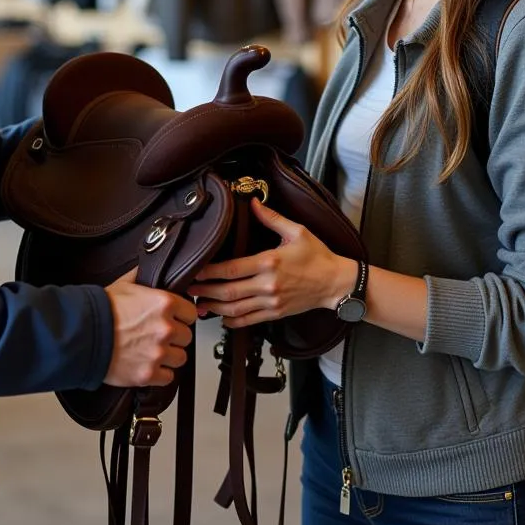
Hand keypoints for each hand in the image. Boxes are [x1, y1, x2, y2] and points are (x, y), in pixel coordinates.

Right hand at [103, 269, 196, 387]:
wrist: (82, 335)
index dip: (181, 316)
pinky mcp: (148, 374)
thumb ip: (143, 276)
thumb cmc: (100, 310)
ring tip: (154, 351)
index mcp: (164, 304)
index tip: (174, 319)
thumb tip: (149, 267)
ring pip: (180, 358)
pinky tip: (149, 365)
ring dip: (169, 356)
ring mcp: (158, 353)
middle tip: (158, 335)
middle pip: (186, 336)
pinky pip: (168, 378)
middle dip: (174, 336)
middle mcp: (165, 328)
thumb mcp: (124, 284)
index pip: (190, 312)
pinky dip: (160, 374)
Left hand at [187, 199, 357, 328]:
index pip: (231, 269)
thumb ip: (272, 218)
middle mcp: (268, 285)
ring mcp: (272, 302)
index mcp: (269, 262)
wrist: (336, 283)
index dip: (209, 272)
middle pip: (228, 292)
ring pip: (236, 309)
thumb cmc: (318, 256)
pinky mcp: (276, 313)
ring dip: (214, 308)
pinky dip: (233, 321)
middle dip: (205, 291)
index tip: (195, 270)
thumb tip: (253, 203)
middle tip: (189, 288)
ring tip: (199, 304)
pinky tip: (222, 318)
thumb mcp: (297, 231)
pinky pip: (249, 321)